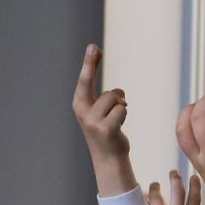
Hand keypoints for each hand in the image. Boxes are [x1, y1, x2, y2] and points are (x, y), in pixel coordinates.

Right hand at [72, 45, 135, 195]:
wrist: (108, 157)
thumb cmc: (107, 131)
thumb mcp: (102, 113)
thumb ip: (107, 99)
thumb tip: (119, 92)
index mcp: (80, 105)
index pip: (84, 81)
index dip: (89, 63)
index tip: (93, 46)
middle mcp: (82, 111)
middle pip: (97, 85)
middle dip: (91, 64)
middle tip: (94, 47)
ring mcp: (92, 120)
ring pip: (116, 98)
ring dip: (121, 106)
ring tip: (115, 119)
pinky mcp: (105, 128)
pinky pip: (122, 109)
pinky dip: (124, 115)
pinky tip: (118, 126)